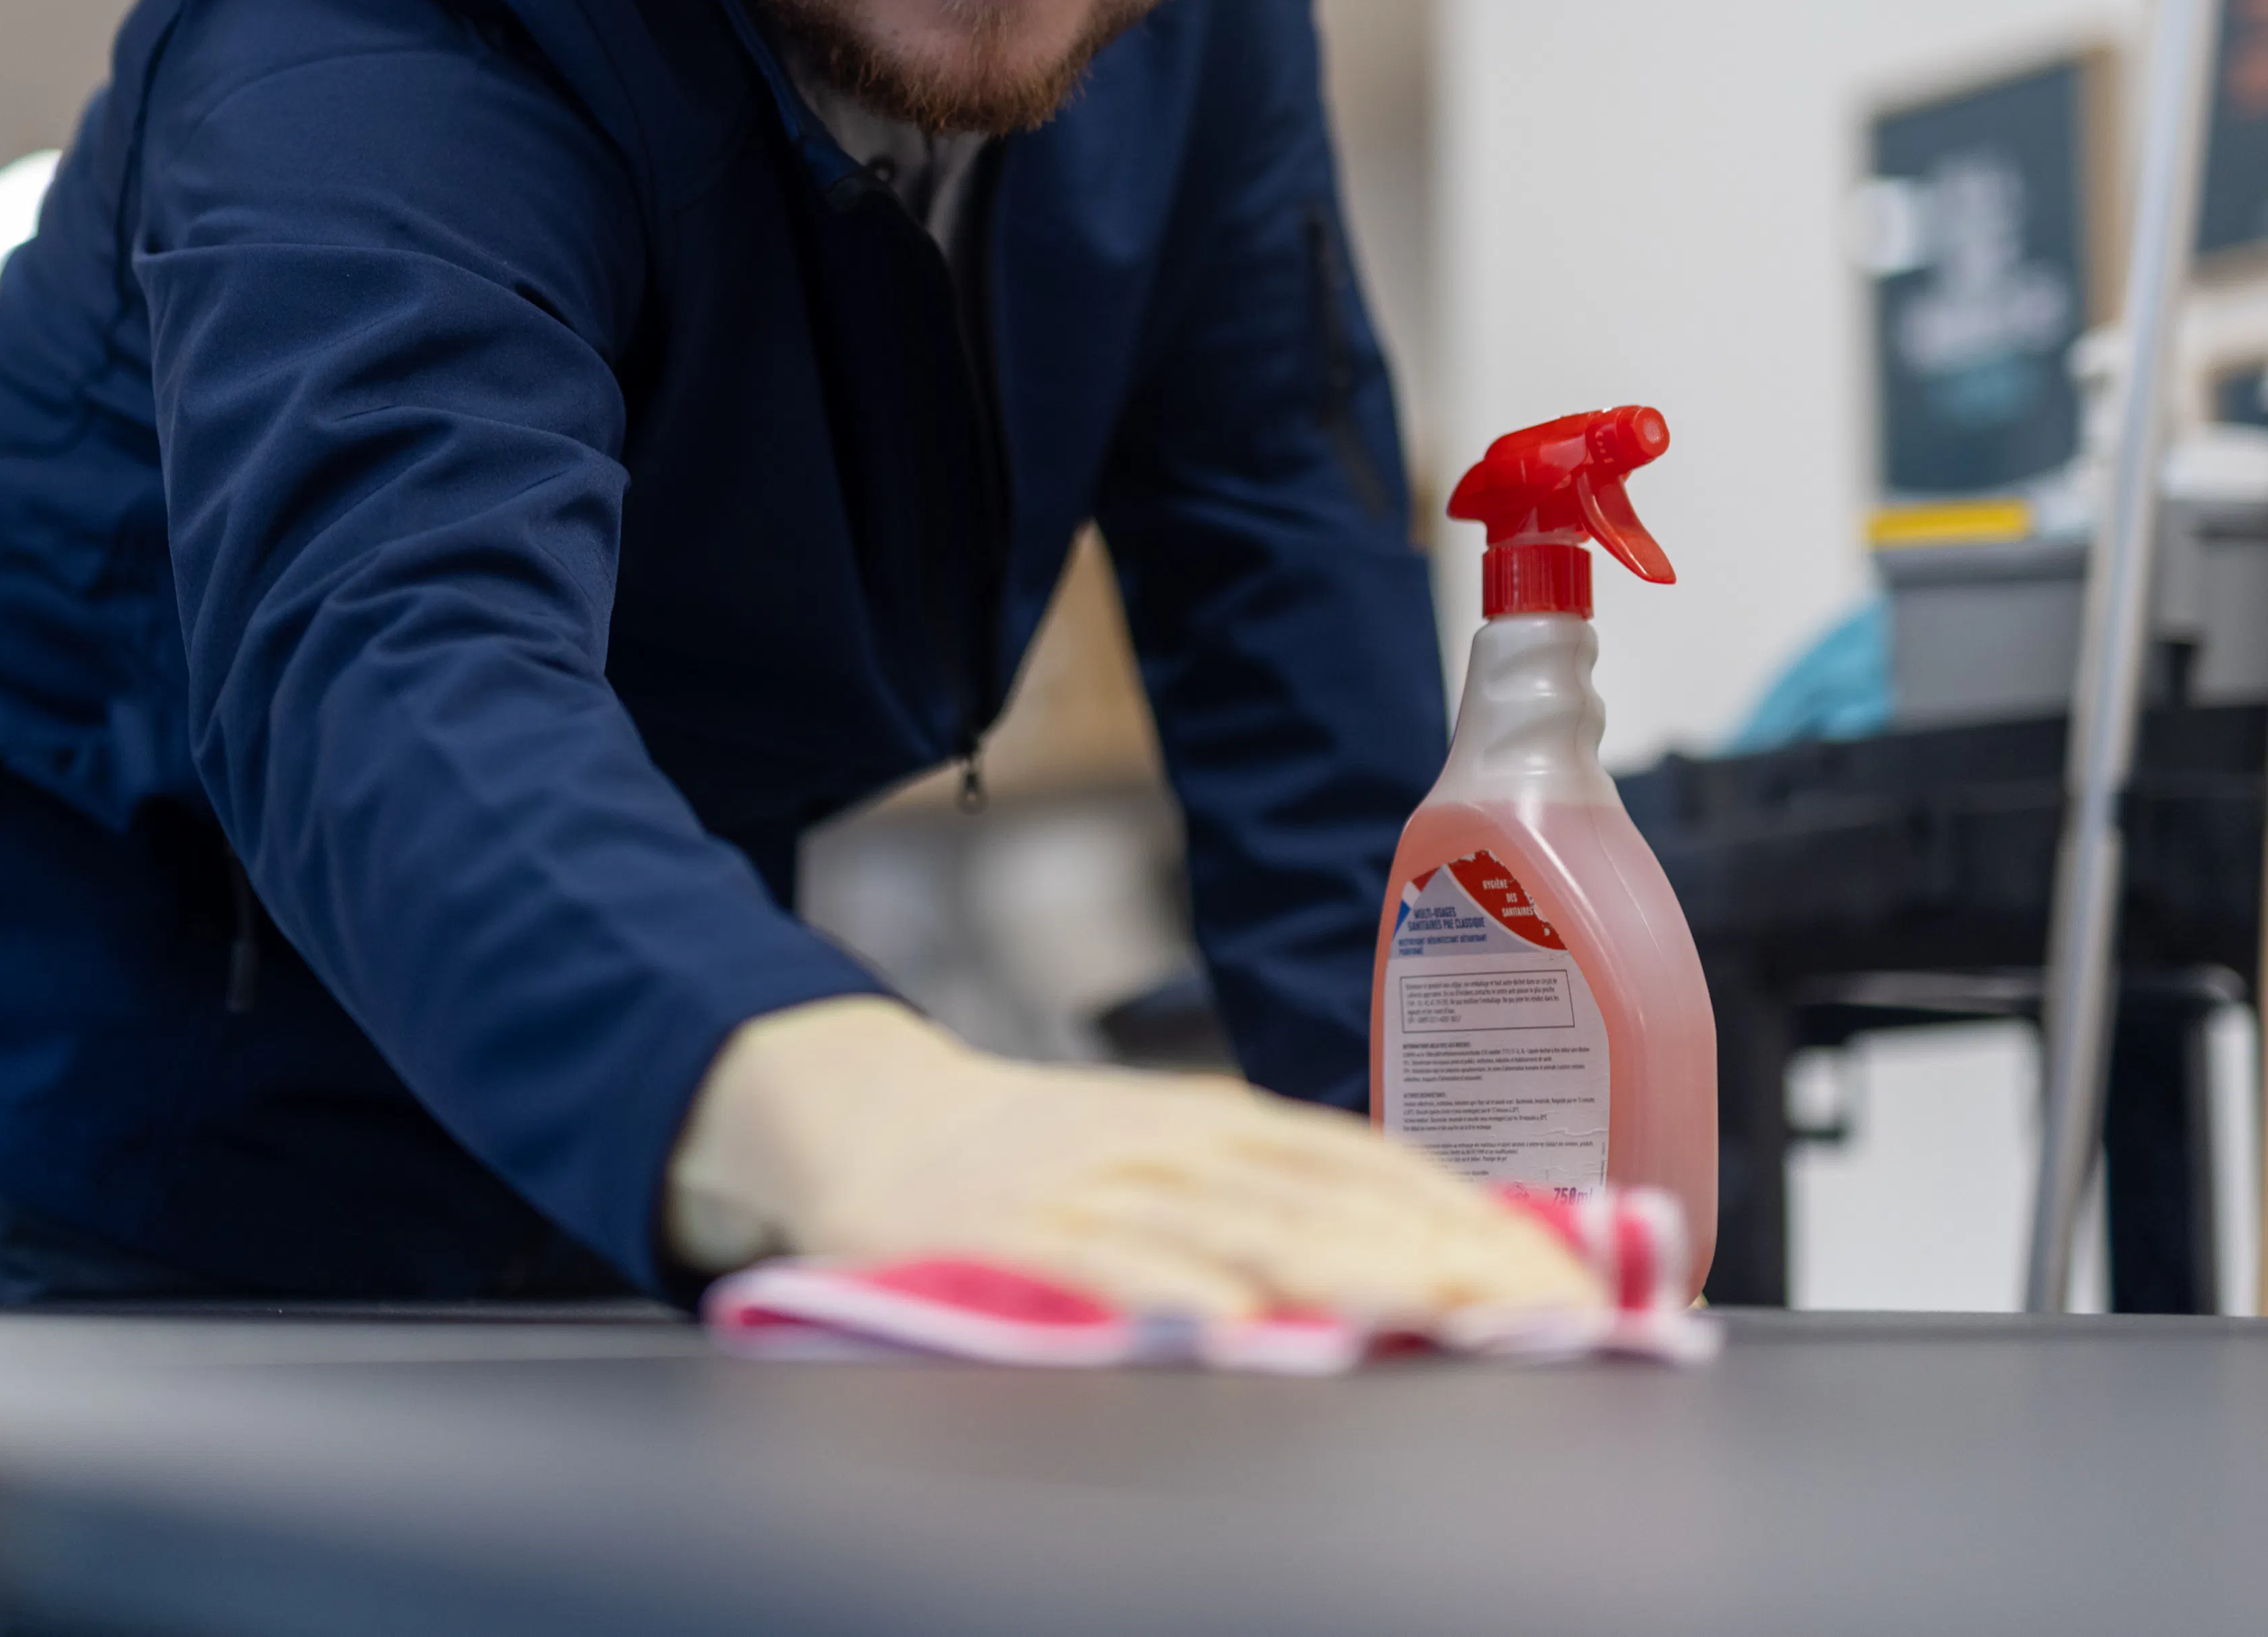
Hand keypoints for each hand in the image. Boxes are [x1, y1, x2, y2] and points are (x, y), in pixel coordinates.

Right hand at [664, 996, 1597, 1319]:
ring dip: (1342, 1270)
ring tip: (1432, 1312)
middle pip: (1330, 1200)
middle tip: (1543, 1311)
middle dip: (1444, 1255)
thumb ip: (1282, 1199)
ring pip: (1235, 1227)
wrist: (863, 1115)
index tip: (1574, 1279)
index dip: (1476, 1219)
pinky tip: (1230, 1322)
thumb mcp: (1169, 1155)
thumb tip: (1438, 1252)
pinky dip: (1168, 1288)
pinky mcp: (1008, 1232)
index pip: (1374, 1166)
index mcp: (1218, 1124)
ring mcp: (1092, 1185)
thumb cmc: (1038, 1155)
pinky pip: (1099, 1265)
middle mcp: (1172, 1145)